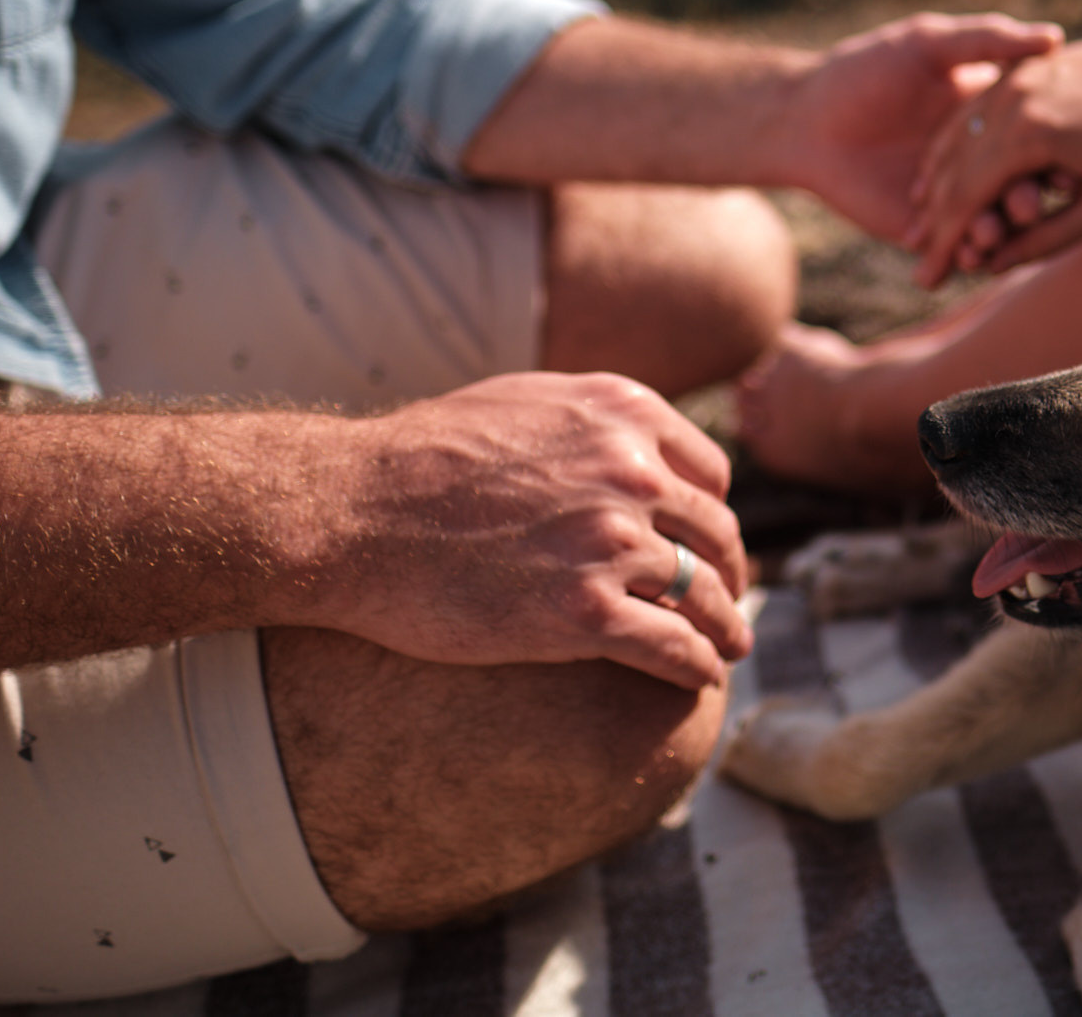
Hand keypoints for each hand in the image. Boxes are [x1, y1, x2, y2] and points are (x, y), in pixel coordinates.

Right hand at [313, 372, 752, 690]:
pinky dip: (697, 665)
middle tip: (728, 602)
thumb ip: (587, 424)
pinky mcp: (584, 612)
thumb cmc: (418, 461)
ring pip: (704, 592)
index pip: (709, 472)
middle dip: (729, 571)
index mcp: (622, 414)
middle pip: (716, 532)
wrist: (351, 513)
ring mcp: (612, 541)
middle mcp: (632, 471)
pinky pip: (673, 646)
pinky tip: (701, 679)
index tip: (710, 545)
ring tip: (730, 647)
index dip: (714, 514)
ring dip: (726, 625)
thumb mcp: (522, 403)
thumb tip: (624, 443)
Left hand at [782, 11, 1061, 239]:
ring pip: (987, 222)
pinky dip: (962, 255)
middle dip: (1024, 199)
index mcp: (987, 116)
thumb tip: (1056, 37)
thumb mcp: (929, 43)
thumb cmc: (864, 69)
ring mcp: (952, 198)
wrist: (804, 118)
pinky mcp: (922, 230)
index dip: (1050, 151)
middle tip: (1029, 206)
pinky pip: (951, 249)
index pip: (1033, 138)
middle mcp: (977, 160)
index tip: (1067, 163)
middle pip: (1015, 186)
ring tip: (992, 234)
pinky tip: (966, 255)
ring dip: (996, 232)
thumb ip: (988, 40)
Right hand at [904, 22, 1081, 286]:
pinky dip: (951, 148)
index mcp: (1031, 133)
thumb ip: (1049, 237)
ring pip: (954, 138)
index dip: (945, 243)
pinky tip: (942, 176)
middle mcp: (1011, 99)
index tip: (928, 278)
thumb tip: (994, 265)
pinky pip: (971, 113)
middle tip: (921, 265)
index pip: (967, 197)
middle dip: (933, 222)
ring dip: (933, 184)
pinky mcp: (1021, 69)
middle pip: (952, 169)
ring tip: (919, 229)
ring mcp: (1013, 78)